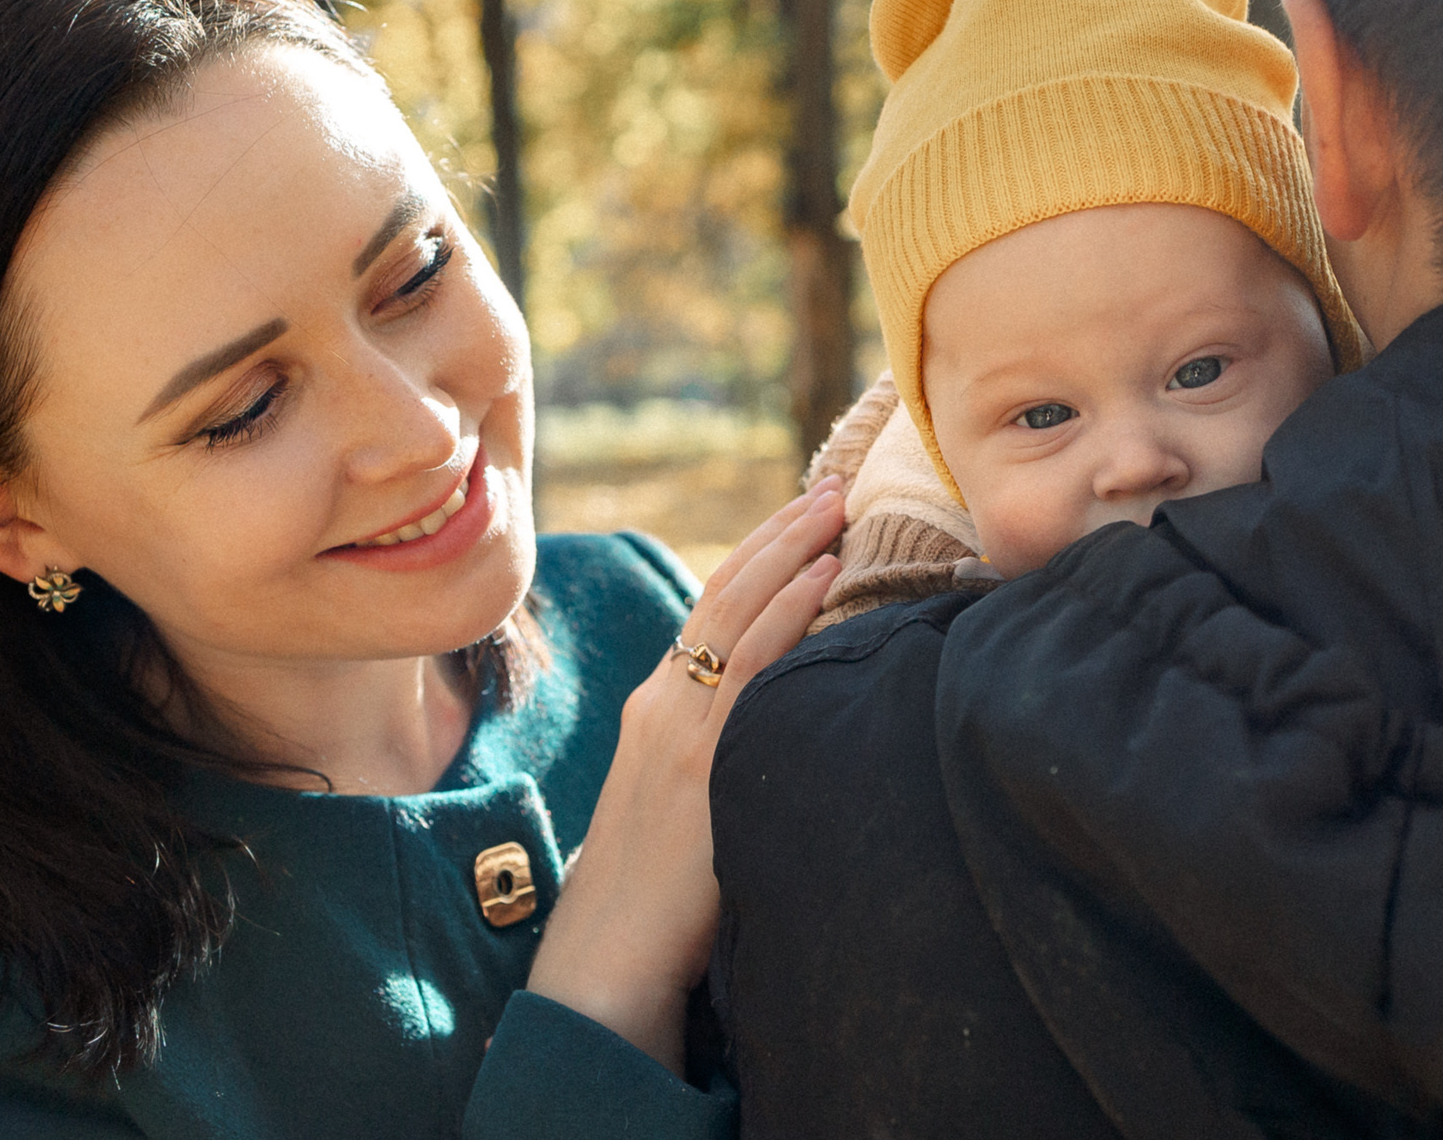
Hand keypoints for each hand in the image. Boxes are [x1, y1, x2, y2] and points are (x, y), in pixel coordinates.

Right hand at [523, 477, 844, 1073]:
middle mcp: (662, 700)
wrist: (606, 955)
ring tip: (837, 505)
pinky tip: (824, 573)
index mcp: (655, 705)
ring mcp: (681, 724)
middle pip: (726, 592)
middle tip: (831, 487)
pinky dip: (790, 609)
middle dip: (780, 533)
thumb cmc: (649, 896)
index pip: (712, 609)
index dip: (758, 557)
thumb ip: (714, 753)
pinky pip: (752, 664)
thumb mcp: (675, 802)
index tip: (802, 518)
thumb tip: (776, 730)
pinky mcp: (702, 758)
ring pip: (739, 611)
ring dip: (792, 549)